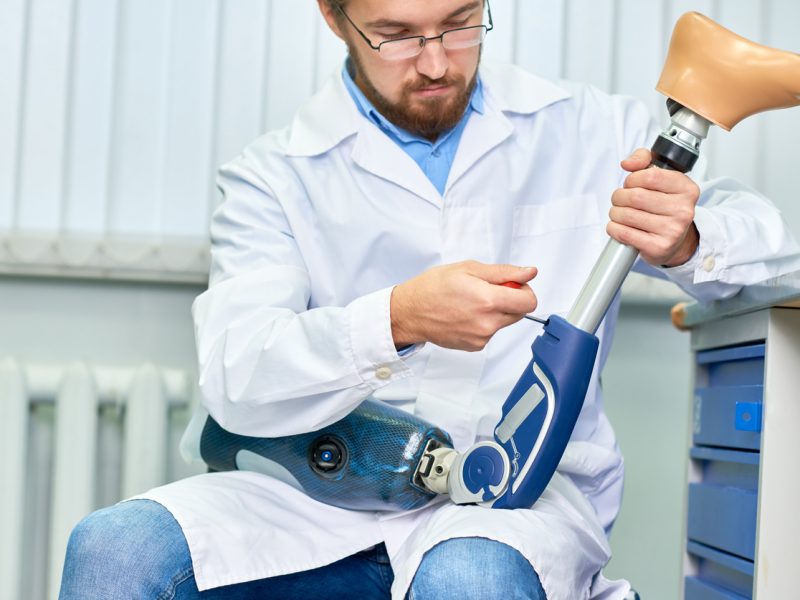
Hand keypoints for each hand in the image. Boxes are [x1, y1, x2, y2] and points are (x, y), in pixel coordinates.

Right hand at [390, 261, 537, 350]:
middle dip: (510, 300)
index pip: (529, 302)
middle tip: (487, 291)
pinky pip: (490, 332)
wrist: (410, 312)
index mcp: (489, 300)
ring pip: (504, 322)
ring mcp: (481, 337)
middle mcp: (488, 323)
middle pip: (520, 313)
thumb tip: (529, 273)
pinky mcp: (475, 346)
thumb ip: (504, 272)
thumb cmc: (433, 288)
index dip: (524, 291)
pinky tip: (465, 315)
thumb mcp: (469, 268)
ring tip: (470, 303)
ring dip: (495, 312)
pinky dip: (483, 323)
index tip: (512, 286)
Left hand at [608, 148, 699, 266]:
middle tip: (619, 199)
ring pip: (627, 215)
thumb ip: (644, 160)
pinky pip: (625, 234)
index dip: (632, 179)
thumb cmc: (664, 207)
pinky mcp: (659, 247)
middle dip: (619, 196)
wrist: (674, 241)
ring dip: (615, 213)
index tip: (630, 183)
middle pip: (636, 196)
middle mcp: (683, 209)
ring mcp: (672, 230)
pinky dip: (614, 228)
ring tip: (618, 213)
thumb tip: (627, 163)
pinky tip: (617, 226)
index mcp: (686, 189)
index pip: (651, 176)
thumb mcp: (661, 177)